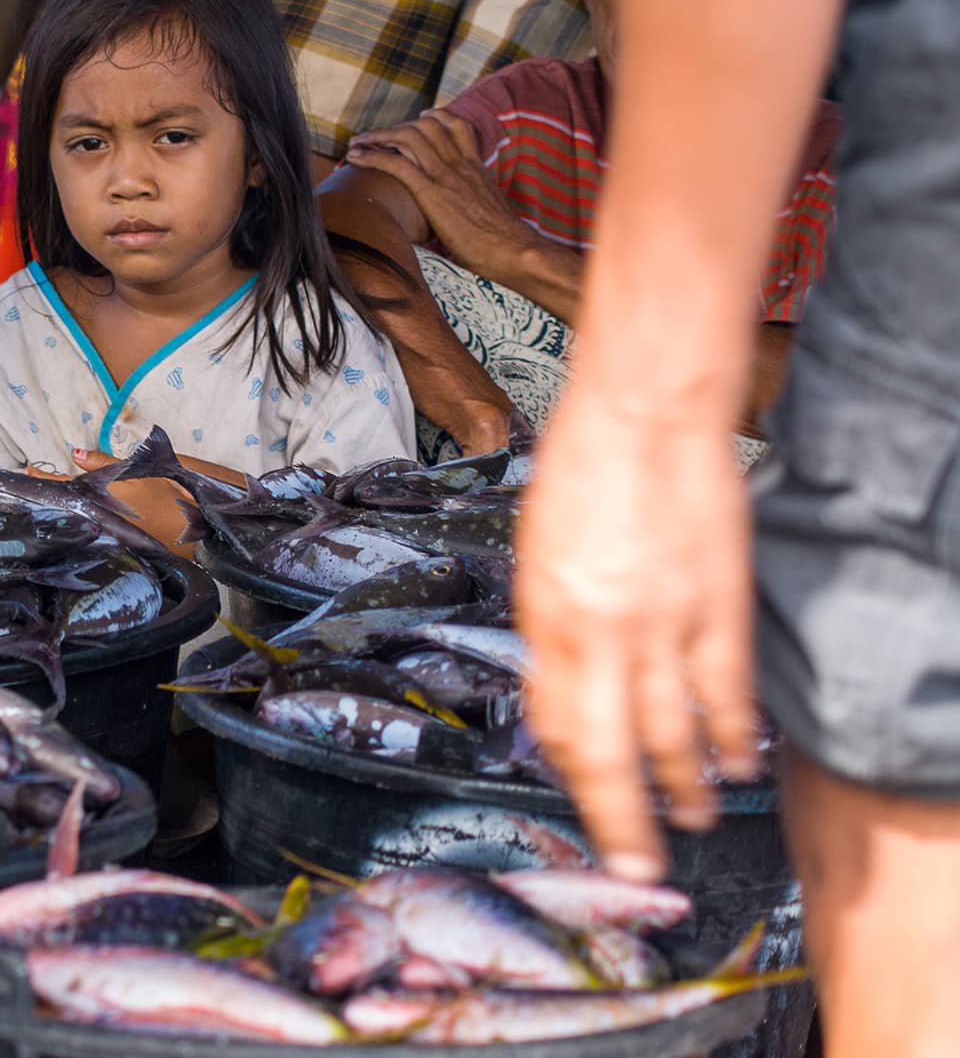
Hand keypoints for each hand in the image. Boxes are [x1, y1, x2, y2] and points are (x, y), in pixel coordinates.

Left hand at [345, 110, 543, 282]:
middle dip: (395, 127)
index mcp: (476, 167)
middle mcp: (460, 164)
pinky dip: (372, 156)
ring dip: (377, 137)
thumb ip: (475, 205)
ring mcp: (446, 175)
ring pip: (407, 138)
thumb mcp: (490, 213)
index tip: (419, 120)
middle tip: (375, 136)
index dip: (435, 118)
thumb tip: (464, 219)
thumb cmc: (503, 243)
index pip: (456, 126)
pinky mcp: (432, 192)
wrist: (514, 250)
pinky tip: (355, 157)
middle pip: (424, 126)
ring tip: (357, 143)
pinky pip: (397, 164)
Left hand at [516, 379, 758, 881]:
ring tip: (695, 821)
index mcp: (547, 620)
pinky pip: (729, 694)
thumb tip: (560, 692)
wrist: (644, 414)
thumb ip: (550, 630)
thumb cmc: (579, 474)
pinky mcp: (720, 607)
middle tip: (636, 861)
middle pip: (612, 753)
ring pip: (676, 734)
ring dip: (686, 788)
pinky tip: (739, 763)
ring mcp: (665, 624)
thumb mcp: (535, 558)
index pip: (555, 724)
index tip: (583, 801)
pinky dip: (734, 736)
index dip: (570, 772)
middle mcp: (601, 633)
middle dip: (623, 820)